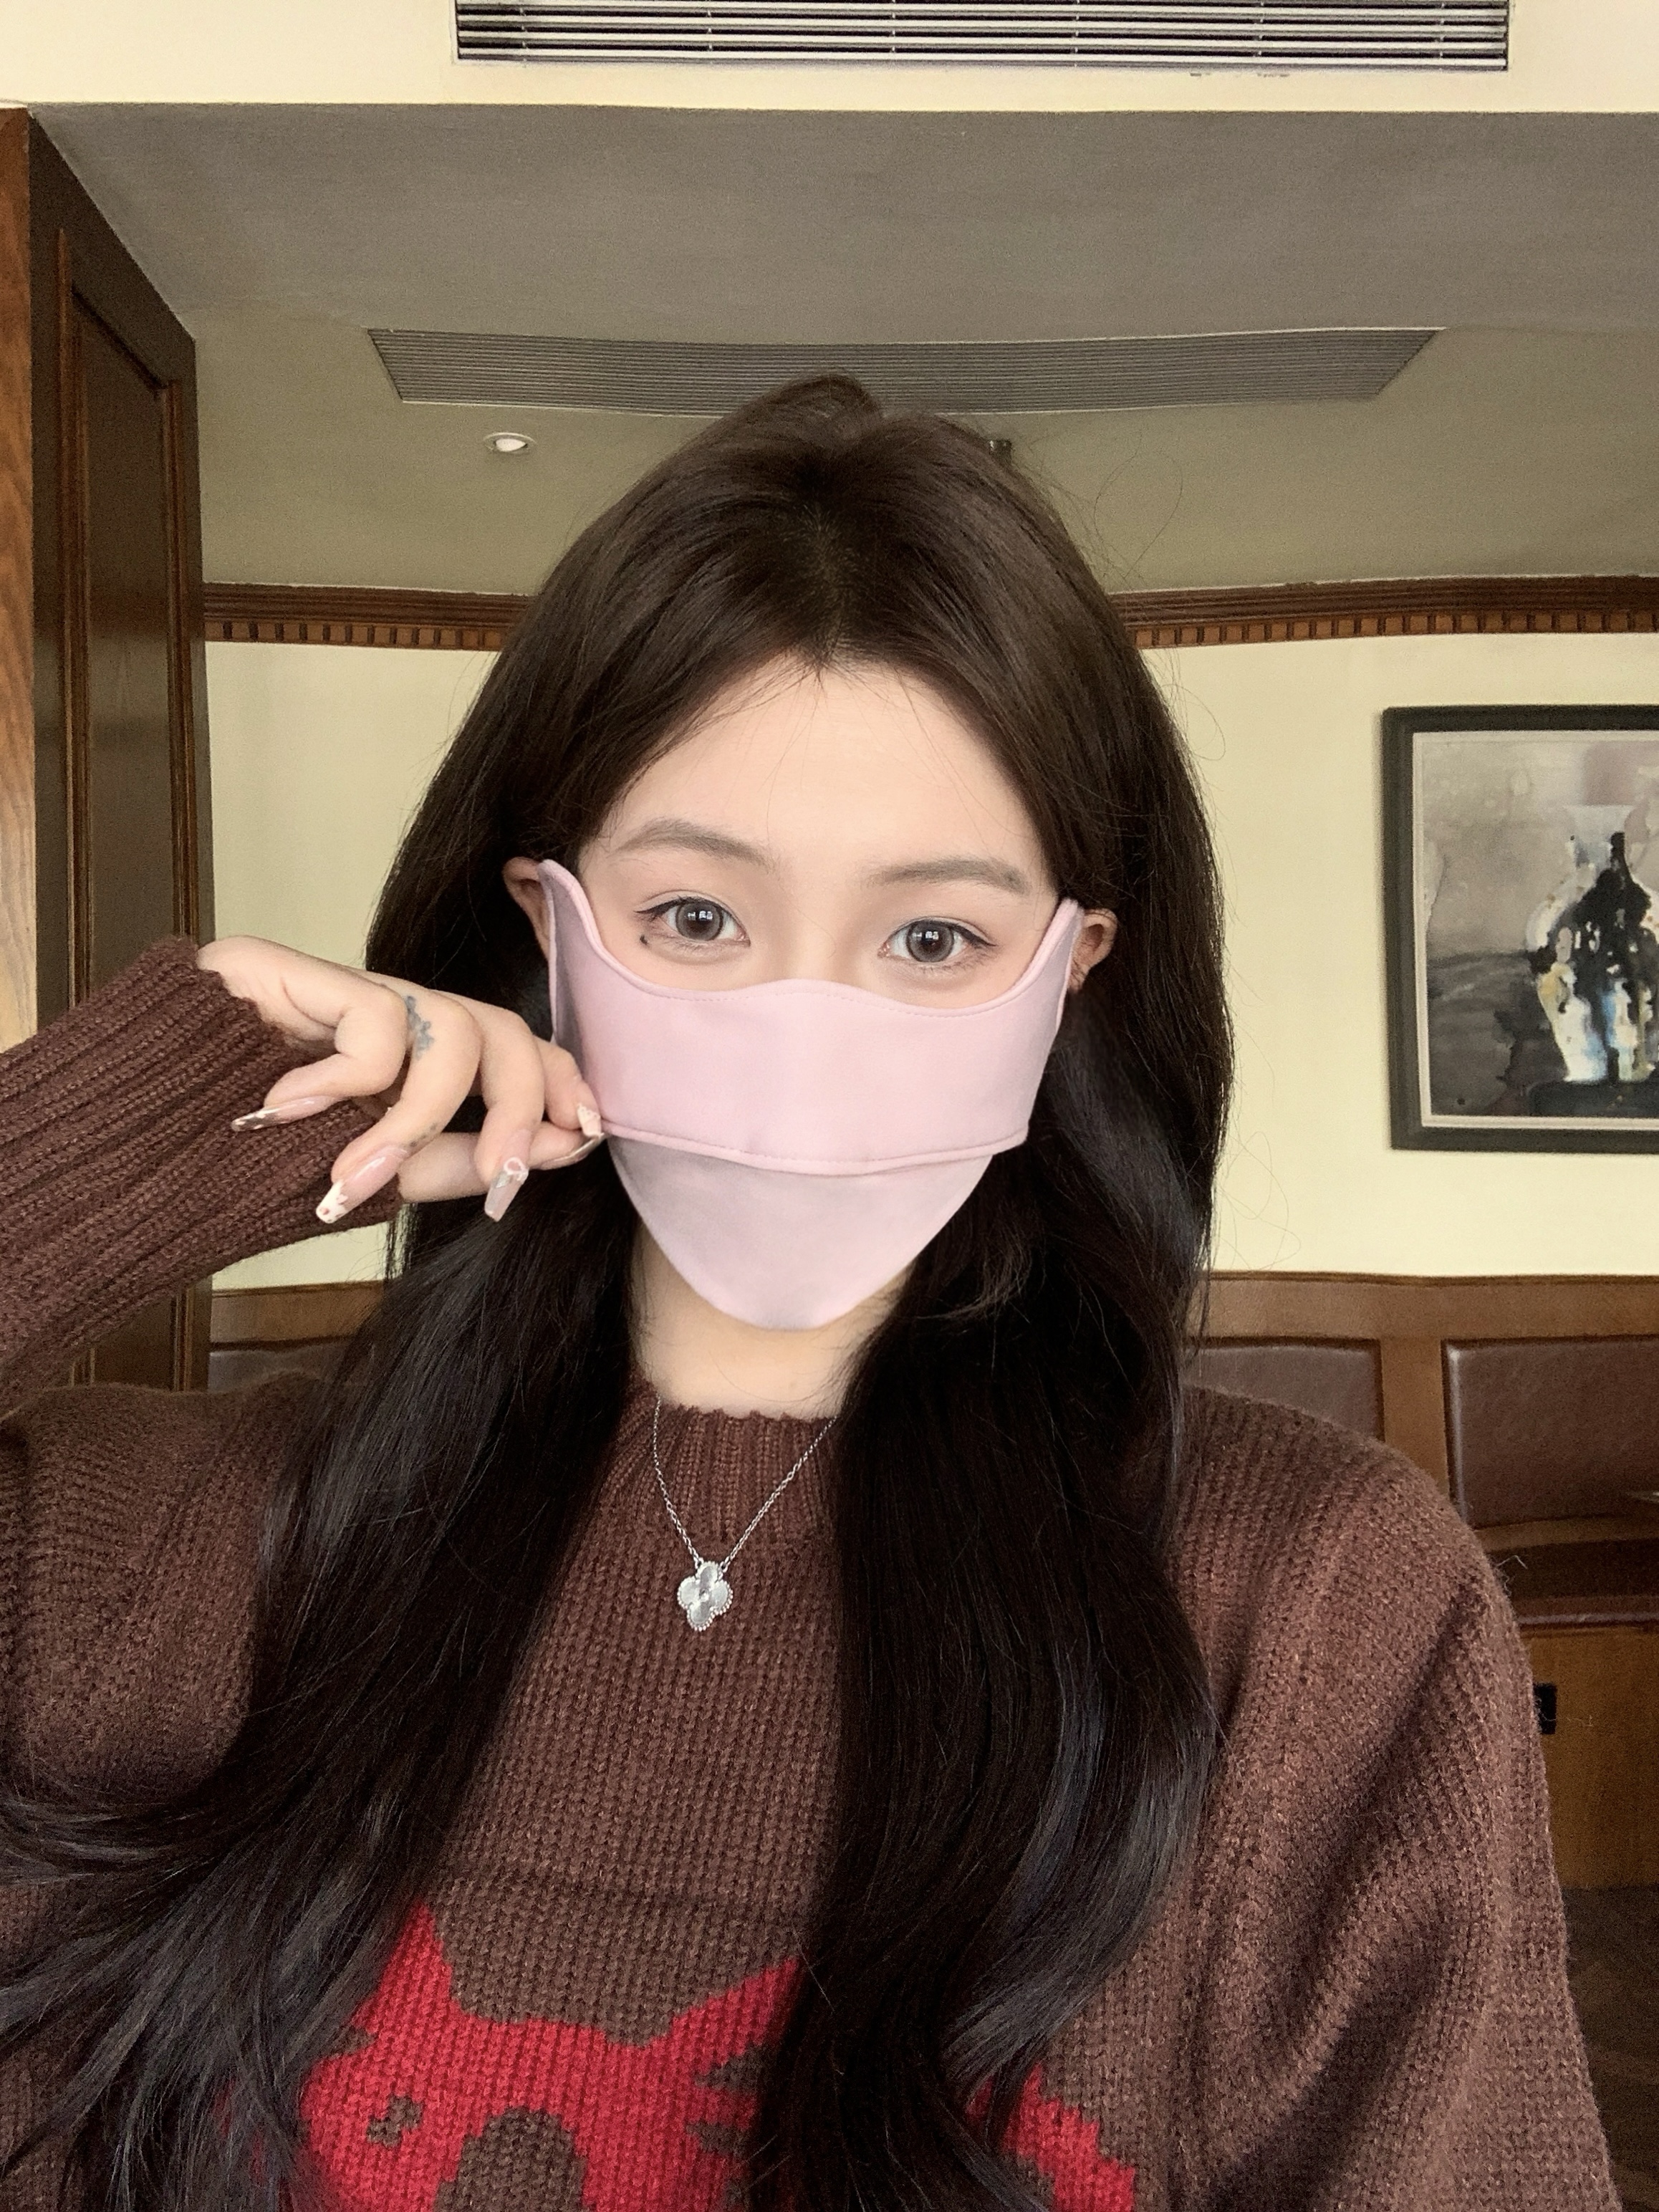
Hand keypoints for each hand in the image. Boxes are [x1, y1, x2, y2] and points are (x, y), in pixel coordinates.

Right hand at [197, 936, 601, 1223]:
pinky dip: (348, 1086)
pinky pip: (377, 1025)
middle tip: (503, 1175)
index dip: (559, 1081)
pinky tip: (288, 1113)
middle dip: (519, 1105)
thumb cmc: (243, 1173)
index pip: (514, 1046)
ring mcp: (338, 988)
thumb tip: (561, 1145)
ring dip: (421, 1120)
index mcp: (409, 1062)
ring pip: (453, 1027)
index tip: (585, 1131)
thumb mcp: (375, 1178)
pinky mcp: (288, 966)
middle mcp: (385, 1015)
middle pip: (502, 1027)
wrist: (127, 1153)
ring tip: (359, 1177)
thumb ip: (460, 1161)